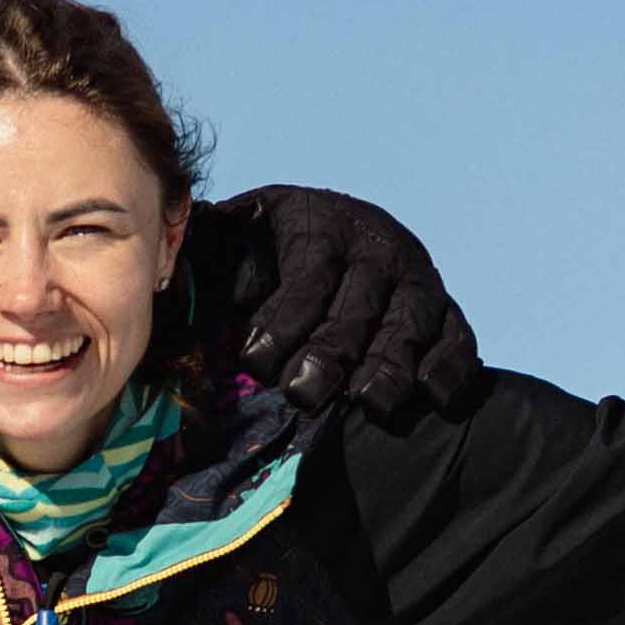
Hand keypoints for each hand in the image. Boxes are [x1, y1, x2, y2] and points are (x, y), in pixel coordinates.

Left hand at [196, 186, 481, 423]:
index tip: (254, 359)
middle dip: (331, 351)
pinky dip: (450, 366)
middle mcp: (375, 244)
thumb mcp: (231, 238)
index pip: (307, 271)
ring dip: (391, 364)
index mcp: (318, 223)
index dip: (285, 316)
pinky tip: (433, 395)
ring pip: (411, 322)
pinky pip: (457, 336)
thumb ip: (203, 251)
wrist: (327, 241)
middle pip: (359, 303)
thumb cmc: (263, 253)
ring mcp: (415, 277)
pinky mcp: (444, 310)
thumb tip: (167, 257)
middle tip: (304, 394)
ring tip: (369, 401)